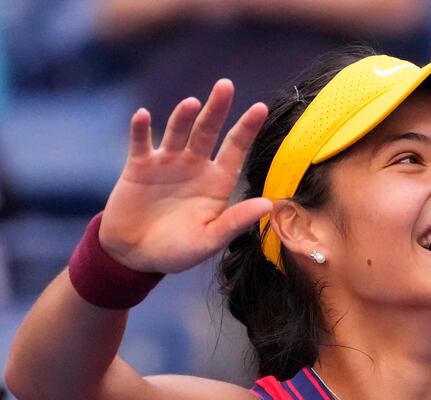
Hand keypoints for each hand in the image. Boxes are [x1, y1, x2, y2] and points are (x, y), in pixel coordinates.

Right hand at [100, 79, 270, 272]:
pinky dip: (141, 129)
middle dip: (216, 108)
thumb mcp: (210, 240)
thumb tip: (268, 205)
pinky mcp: (139, 166)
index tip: (260, 108)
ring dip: (183, 116)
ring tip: (191, 103)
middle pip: (208, 131)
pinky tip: (144, 116)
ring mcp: (167, 163)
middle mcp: (195, 167)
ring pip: (177, 132)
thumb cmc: (178, 251)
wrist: (136, 256)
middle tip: (225, 85)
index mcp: (217, 182)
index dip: (247, 129)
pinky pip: (141, 143)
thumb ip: (236, 221)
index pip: (235, 150)